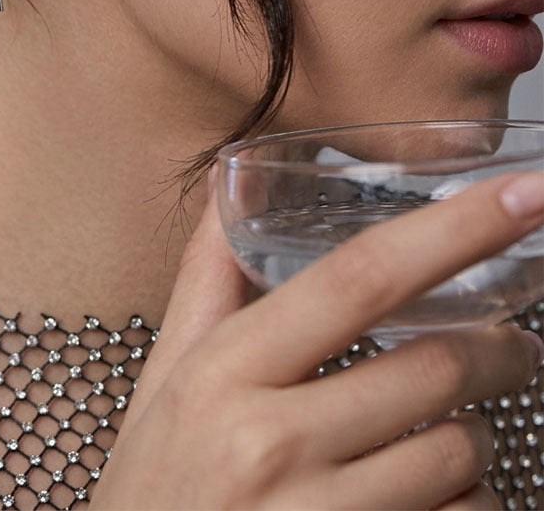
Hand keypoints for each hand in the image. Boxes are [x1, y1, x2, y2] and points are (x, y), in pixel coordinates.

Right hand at [90, 168, 543, 509]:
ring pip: (462, 454)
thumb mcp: (165, 379)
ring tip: (449, 430)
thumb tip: (231, 183)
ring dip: (476, 433)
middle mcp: (273, 443)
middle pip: (434, 366)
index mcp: (223, 372)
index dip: (453, 228)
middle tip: (514, 342)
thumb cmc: (155, 486)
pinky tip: (429, 496)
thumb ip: (208, 278)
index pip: (356, 279)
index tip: (521, 194)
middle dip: (500, 348)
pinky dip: (468, 503)